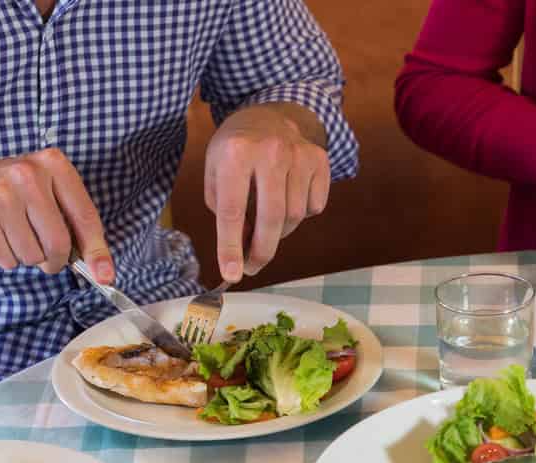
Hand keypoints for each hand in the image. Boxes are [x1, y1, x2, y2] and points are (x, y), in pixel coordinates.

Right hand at [0, 148, 112, 282]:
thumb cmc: (14, 196)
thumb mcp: (48, 194)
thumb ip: (76, 225)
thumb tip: (102, 271)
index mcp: (53, 163)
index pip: (85, 216)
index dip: (97, 251)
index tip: (104, 275)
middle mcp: (27, 174)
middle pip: (58, 243)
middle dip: (55, 260)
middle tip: (47, 257)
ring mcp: (2, 194)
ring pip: (32, 255)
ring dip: (27, 257)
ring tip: (14, 235)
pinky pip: (8, 259)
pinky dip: (6, 258)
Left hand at [205, 104, 331, 281]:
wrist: (272, 113)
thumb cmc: (237, 149)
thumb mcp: (215, 169)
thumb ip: (224, 209)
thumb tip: (244, 248)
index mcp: (236, 153)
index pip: (232, 210)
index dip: (231, 247)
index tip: (231, 275)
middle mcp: (270, 152)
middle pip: (271, 219)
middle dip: (261, 251)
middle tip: (252, 266)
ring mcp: (300, 155)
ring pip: (294, 217)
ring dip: (279, 230)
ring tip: (267, 220)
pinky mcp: (320, 161)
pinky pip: (314, 206)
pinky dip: (301, 213)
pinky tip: (289, 197)